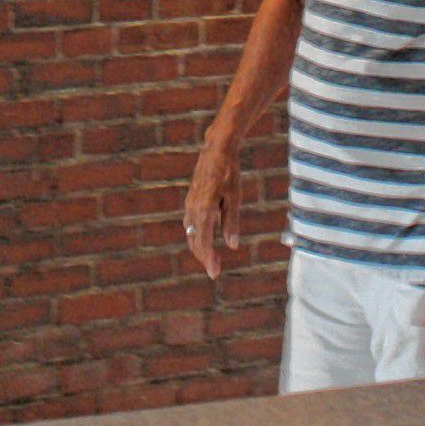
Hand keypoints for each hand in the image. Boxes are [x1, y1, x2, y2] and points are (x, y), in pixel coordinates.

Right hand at [182, 131, 241, 278]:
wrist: (216, 151)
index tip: (214, 274)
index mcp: (204, 209)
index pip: (204, 242)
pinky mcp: (190, 200)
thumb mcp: (234, 198)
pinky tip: (206, 239)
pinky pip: (190, 223)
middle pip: (194, 241)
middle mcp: (193, 209)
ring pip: (190, 233)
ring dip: (199, 247)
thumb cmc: (228, 173)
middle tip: (215, 270)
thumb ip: (231, 222)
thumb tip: (232, 246)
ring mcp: (189, 204)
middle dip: (203, 257)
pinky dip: (197, 235)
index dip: (208, 260)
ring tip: (212, 258)